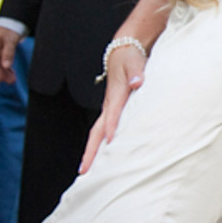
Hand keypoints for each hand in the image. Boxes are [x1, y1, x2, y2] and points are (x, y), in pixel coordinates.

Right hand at [0, 26, 21, 83]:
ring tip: (13, 80)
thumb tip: (6, 66)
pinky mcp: (0, 52)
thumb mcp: (10, 40)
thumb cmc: (10, 30)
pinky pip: (1, 62)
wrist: (11, 23)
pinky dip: (6, 68)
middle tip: (11, 82)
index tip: (2, 79)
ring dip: (4, 72)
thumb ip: (8, 53)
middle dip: (1, 74)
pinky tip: (11, 73)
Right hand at [81, 44, 144, 173]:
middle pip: (96, 131)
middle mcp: (109, 104)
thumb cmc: (131, 58)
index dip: (111, 127)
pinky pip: (104, 130)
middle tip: (83, 171)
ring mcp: (109, 108)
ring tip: (88, 171)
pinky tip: (104, 157)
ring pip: (98, 133)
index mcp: (115, 95)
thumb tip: (137, 82)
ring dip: (93, 151)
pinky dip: (101, 144)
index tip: (109, 142)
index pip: (112, 114)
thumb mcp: (135, 62)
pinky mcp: (113, 109)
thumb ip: (137, 72)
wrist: (124, 51)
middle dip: (91, 151)